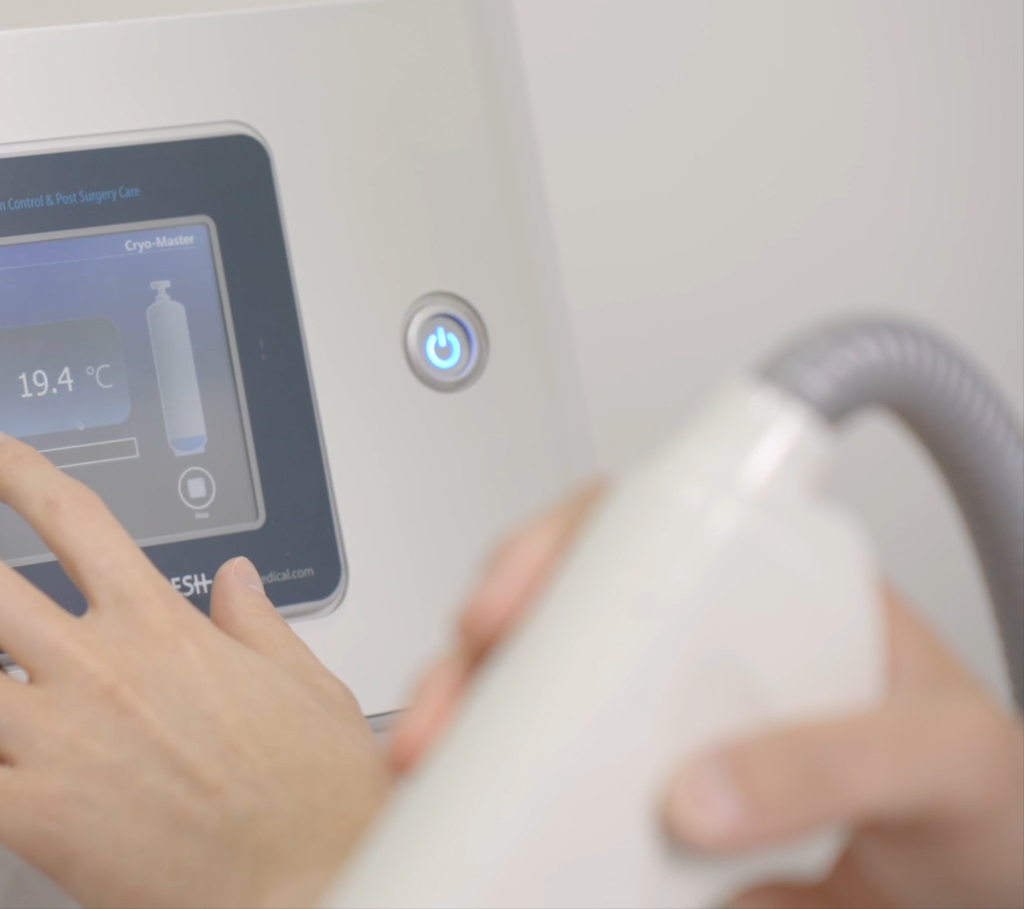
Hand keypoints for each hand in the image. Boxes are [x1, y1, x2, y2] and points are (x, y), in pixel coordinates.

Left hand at [0, 431, 389, 907]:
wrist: (309, 890)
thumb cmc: (317, 809)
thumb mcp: (308, 690)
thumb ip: (258, 626)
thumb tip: (237, 585)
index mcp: (160, 627)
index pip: (70, 514)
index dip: (14, 470)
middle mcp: (99, 668)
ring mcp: (59, 739)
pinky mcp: (34, 816)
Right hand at [390, 484, 1023, 908]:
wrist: (988, 904)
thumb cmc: (995, 811)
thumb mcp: (946, 759)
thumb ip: (842, 759)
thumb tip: (698, 792)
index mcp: (762, 600)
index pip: (635, 530)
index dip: (549, 548)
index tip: (507, 607)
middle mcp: (692, 660)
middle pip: (549, 616)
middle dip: (472, 654)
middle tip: (445, 713)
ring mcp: (657, 740)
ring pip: (528, 706)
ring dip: (463, 728)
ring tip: (435, 776)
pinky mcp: (640, 827)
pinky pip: (549, 805)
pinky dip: (497, 811)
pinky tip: (477, 830)